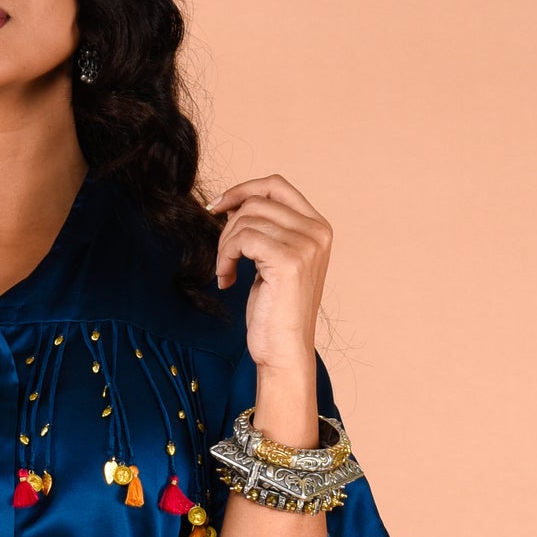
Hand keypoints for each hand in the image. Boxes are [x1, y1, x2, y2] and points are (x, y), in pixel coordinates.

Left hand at [213, 173, 331, 387]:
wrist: (284, 351)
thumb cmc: (275, 312)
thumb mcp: (272, 261)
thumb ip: (265, 229)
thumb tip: (234, 203)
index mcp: (318, 227)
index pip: (276, 185)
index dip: (243, 189)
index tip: (218, 207)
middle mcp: (317, 232)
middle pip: (257, 202)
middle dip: (228, 227)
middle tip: (223, 257)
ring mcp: (306, 245)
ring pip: (246, 219)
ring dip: (225, 246)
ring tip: (225, 272)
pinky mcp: (288, 260)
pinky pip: (243, 239)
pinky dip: (225, 257)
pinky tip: (226, 279)